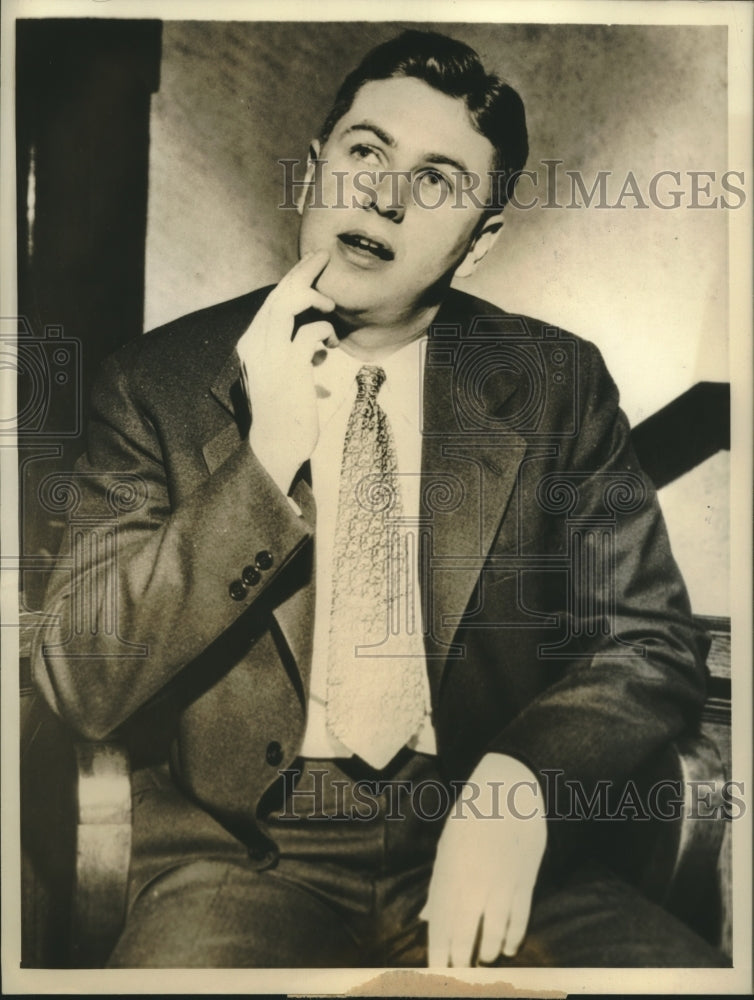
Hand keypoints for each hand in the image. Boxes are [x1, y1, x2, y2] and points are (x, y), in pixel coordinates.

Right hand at [237, 249, 334, 493]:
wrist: (276, 446)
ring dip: (312, 296)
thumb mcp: (282, 379)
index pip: (271, 302)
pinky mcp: (290, 367)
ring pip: (287, 303)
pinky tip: (331, 347)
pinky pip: (311, 333)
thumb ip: (292, 358)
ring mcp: (271, 355)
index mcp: (251, 345)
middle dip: (302, 271)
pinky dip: (325, 333)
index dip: (291, 280)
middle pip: (278, 294)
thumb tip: (316, 345)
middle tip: (323, 257)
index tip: (310, 268)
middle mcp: (256, 345)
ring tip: (330, 304)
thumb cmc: (283, 416)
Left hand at [421, 753, 546, 966]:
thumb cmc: (472, 817)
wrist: (508, 790)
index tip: (436, 973)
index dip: (438, 952)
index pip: (441, 922)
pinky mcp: (524, 879)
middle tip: (459, 977)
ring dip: (488, 951)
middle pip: (464, 931)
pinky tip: (508, 947)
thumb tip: (427, 918)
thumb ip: (439, 885)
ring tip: (483, 960)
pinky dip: (514, 937)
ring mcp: (500, 880)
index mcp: (449, 870)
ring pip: (494, 930)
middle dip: (460, 959)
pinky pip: (519, 917)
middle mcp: (473, 879)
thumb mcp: (447, 845)